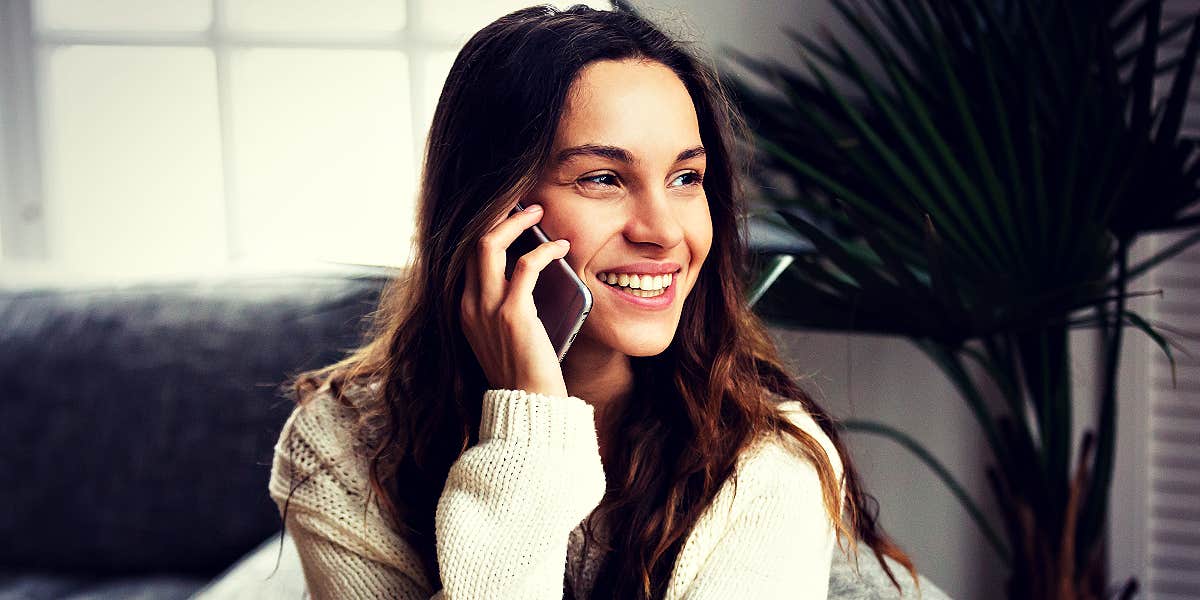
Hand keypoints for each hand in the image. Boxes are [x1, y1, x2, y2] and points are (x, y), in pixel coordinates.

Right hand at [460, 203, 570, 397]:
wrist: (528, 408)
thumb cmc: (525, 373)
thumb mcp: (504, 336)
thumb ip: (505, 306)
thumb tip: (528, 272)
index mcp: (464, 310)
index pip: (466, 256)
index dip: (488, 229)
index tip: (510, 215)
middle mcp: (468, 305)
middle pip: (470, 241)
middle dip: (497, 214)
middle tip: (525, 204)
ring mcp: (487, 309)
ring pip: (489, 244)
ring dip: (516, 221)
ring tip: (540, 212)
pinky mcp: (513, 315)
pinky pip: (526, 266)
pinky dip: (545, 251)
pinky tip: (561, 247)